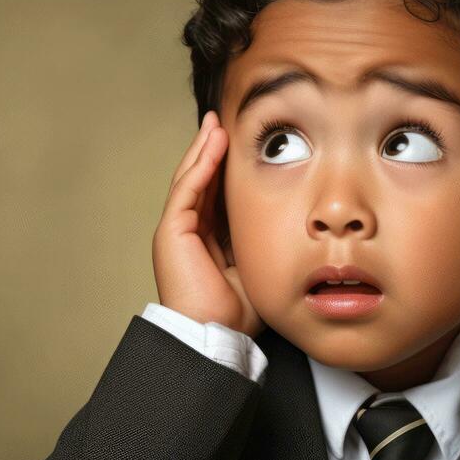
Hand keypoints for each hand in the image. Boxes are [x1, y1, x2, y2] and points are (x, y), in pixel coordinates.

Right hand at [152, 109, 262, 337]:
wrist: (215, 336)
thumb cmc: (236, 314)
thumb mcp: (257, 267)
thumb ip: (261, 242)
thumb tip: (287, 223)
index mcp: (206, 241)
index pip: (215, 195)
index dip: (225, 169)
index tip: (240, 145)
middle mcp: (188, 232)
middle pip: (199, 181)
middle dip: (210, 150)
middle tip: (222, 122)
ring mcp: (176, 230)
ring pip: (190, 179)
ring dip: (204, 149)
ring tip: (216, 123)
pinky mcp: (172, 231)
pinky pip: (187, 189)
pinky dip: (200, 165)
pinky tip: (213, 144)